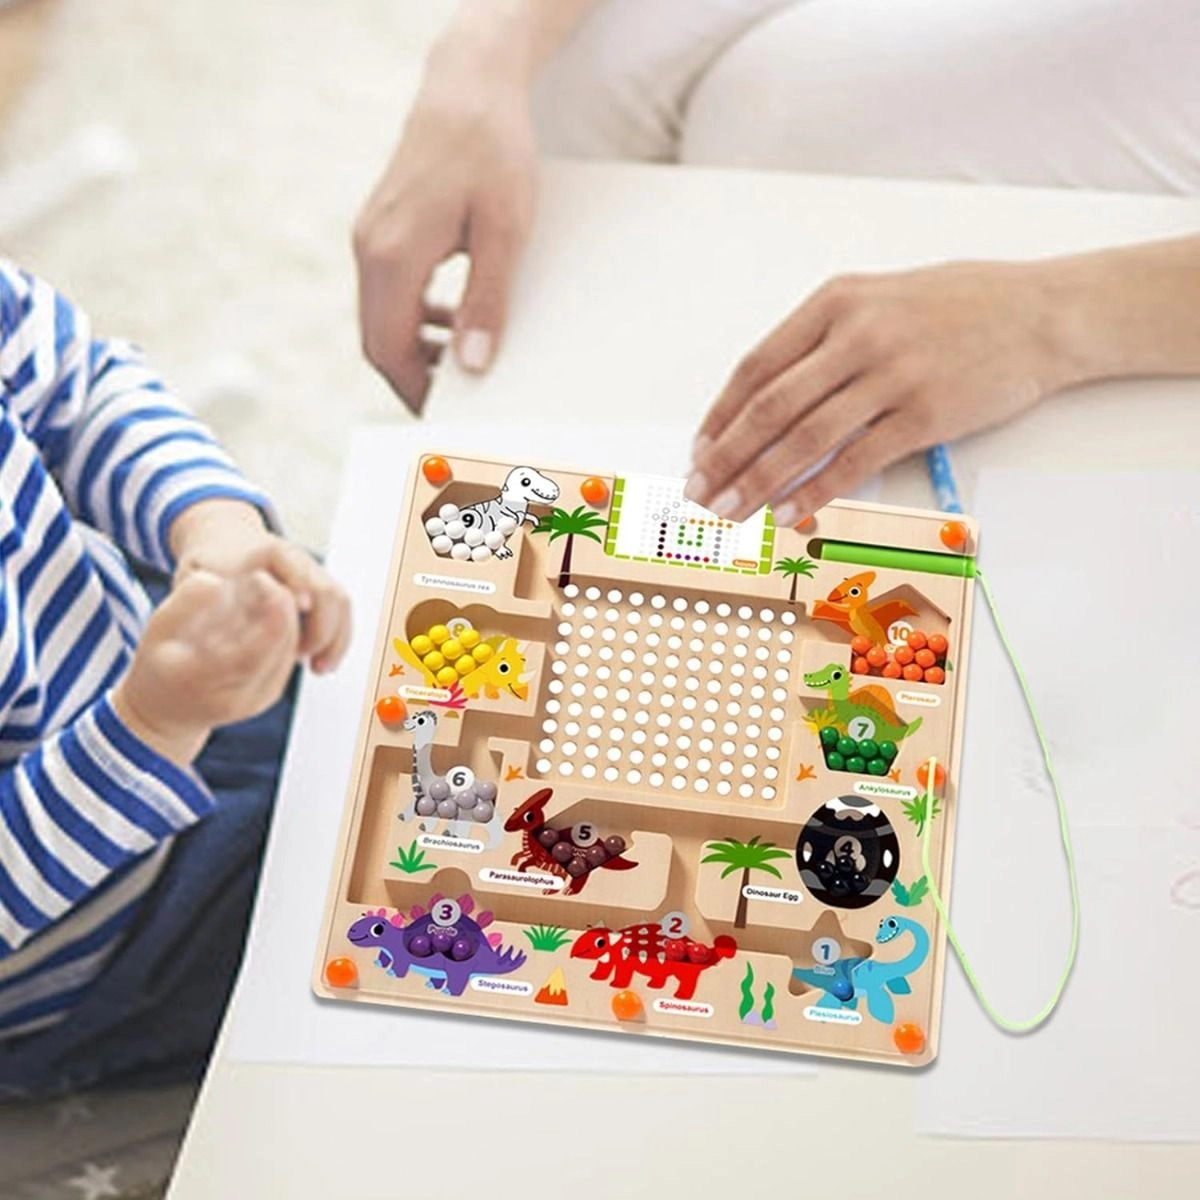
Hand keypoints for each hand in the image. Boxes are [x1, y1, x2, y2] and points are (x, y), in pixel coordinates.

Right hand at [112, 569, 299, 765]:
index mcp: (200, 682)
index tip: (262, 577)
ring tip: (266, 590)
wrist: (167, 712)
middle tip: (268, 577)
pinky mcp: (270, 695)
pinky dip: (284, 630)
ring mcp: (256, 701)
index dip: (266, 613)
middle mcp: (235, 699)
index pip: (250, 650)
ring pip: (288, 650)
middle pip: (278, 648)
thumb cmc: (158, 664)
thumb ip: (184, 603)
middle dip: (280, 608)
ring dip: (285, 617)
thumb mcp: (156, 630)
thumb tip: (218, 582)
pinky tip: (269, 609)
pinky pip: (287, 656)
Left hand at [170, 499, 350, 673]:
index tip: (300, 612)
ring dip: (334, 639)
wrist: (225, 541)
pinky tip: (320, 664)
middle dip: (322, 629)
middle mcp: (299, 559)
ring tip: (318, 669)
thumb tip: (213, 620)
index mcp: (268, 551)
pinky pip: (339, 614)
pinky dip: (335, 639)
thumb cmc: (208, 564)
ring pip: (340, 604)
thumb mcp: (198, 576)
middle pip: (328, 591)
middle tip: (304, 659)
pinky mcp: (319, 591)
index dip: (301, 590)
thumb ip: (206, 597)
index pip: (296, 569)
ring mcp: (313, 573)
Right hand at [354, 24, 537, 409]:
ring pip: (382, 317)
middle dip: (414, 376)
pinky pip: (390, 290)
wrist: (468, 84)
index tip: (446, 416)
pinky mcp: (382, 227)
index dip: (414, 392)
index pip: (388, 350)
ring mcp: (371, 236)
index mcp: (393, 256)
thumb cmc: (491, 150)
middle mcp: (370, 248)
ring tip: (464, 361)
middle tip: (459, 400)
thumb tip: (475, 364)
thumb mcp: (505, 231)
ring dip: (416, 347)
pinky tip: (452, 318)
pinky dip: (416, 316)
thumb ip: (487, 301)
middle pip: (378, 340)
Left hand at [685, 261, 1073, 524]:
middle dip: (726, 457)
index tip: (700, 450)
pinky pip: (856, 461)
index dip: (721, 415)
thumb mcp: (879, 298)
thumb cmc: (960, 305)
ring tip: (731, 511)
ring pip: (805, 438)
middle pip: (770, 407)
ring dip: (760, 481)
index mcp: (836, 303)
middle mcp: (856, 335)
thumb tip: (765, 400)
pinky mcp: (924, 415)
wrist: (1041, 313)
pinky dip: (818, 491)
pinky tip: (791, 512)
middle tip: (700, 492)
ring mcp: (891, 375)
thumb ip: (823, 340)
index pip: (757, 367)